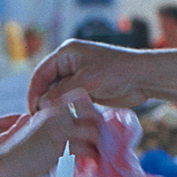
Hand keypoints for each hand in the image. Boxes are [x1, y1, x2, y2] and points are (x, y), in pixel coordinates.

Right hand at [27, 39, 148, 112]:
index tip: (32, 110)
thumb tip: (41, 104)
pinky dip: (67, 110)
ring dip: (55, 108)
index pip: (41, 73)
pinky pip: (70, 101)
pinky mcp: (87, 89)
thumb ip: (62, 92)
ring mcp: (78, 77)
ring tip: (51, 124)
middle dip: (44, 101)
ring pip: (58, 94)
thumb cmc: (117, 72)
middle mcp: (69, 63)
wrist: (144, 77)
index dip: (34, 92)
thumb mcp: (87, 80)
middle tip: (40, 120)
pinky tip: (65, 122)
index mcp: (66, 53)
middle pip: (48, 84)